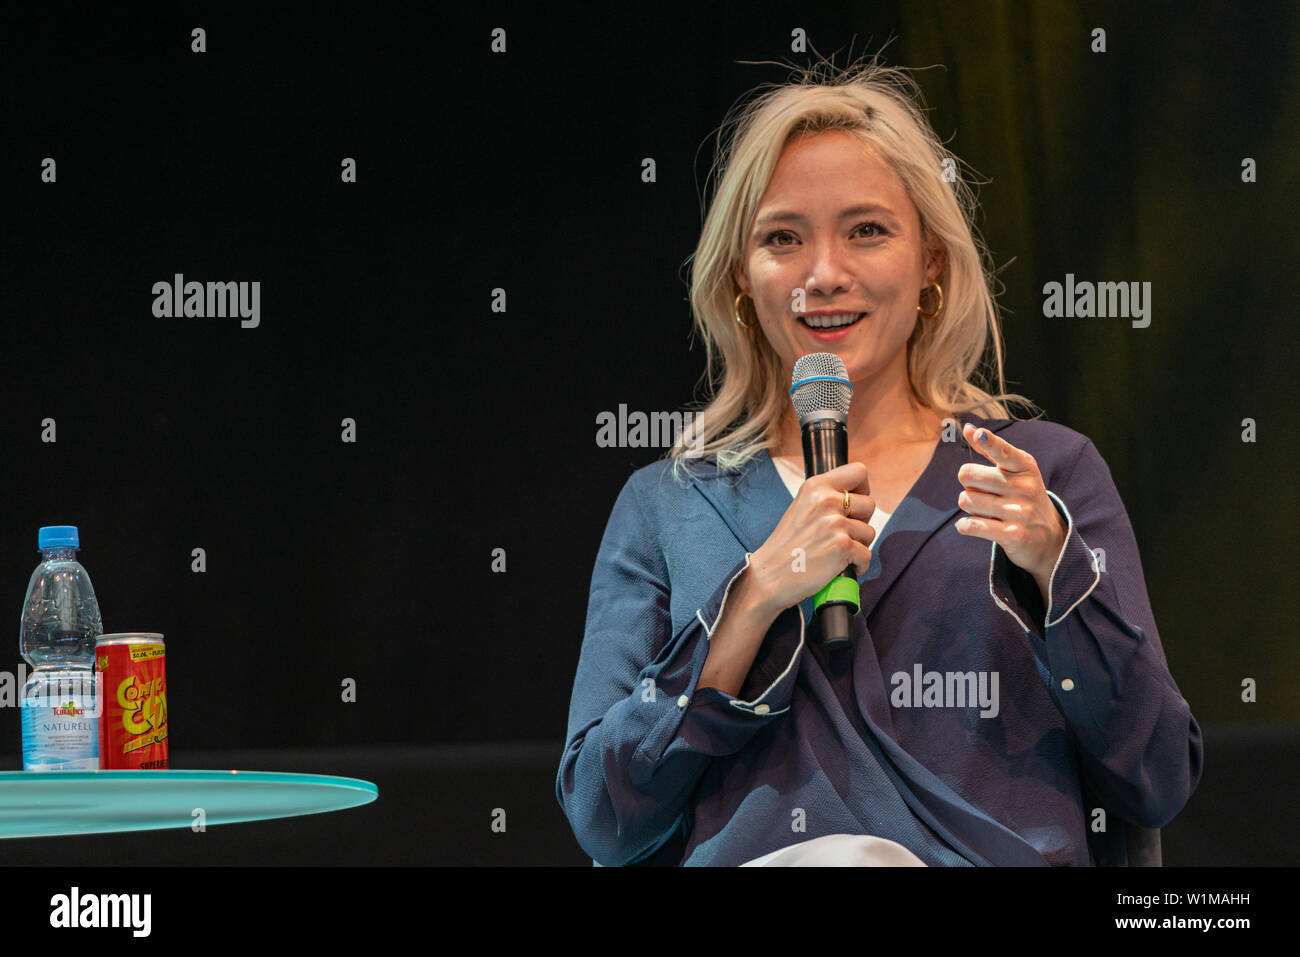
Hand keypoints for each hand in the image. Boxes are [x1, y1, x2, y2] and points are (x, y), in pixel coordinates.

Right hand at [747, 462, 875, 614]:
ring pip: (869, 532)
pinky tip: (839, 567)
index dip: (862, 490)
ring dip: (858, 545)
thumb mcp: (802, 507)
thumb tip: (857, 498)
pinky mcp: (842, 546)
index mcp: (816, 486)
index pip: (859, 471)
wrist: (768, 575)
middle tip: (840, 535)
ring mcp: (835, 523)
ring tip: (835, 552)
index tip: (853, 506)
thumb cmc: (786, 546)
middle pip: (869, 504)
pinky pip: (866, 555)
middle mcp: (826, 500)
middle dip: (860, 522)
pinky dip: (857, 565)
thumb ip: (826, 497)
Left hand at [955, 423, 1067, 590]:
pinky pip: (972, 525)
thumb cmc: (1023, 497)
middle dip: (968, 484)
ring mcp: (1020, 512)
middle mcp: (1025, 487)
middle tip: (982, 492)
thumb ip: (991, 450)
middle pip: (968, 475)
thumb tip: (968, 428)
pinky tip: (971, 525)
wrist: (1049, 538)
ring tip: (985, 510)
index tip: (977, 434)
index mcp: (1025, 466)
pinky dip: (964, 526)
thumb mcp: (1016, 471)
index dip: (988, 442)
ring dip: (969, 507)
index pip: (1002, 451)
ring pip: (966, 500)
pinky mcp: (1013, 535)